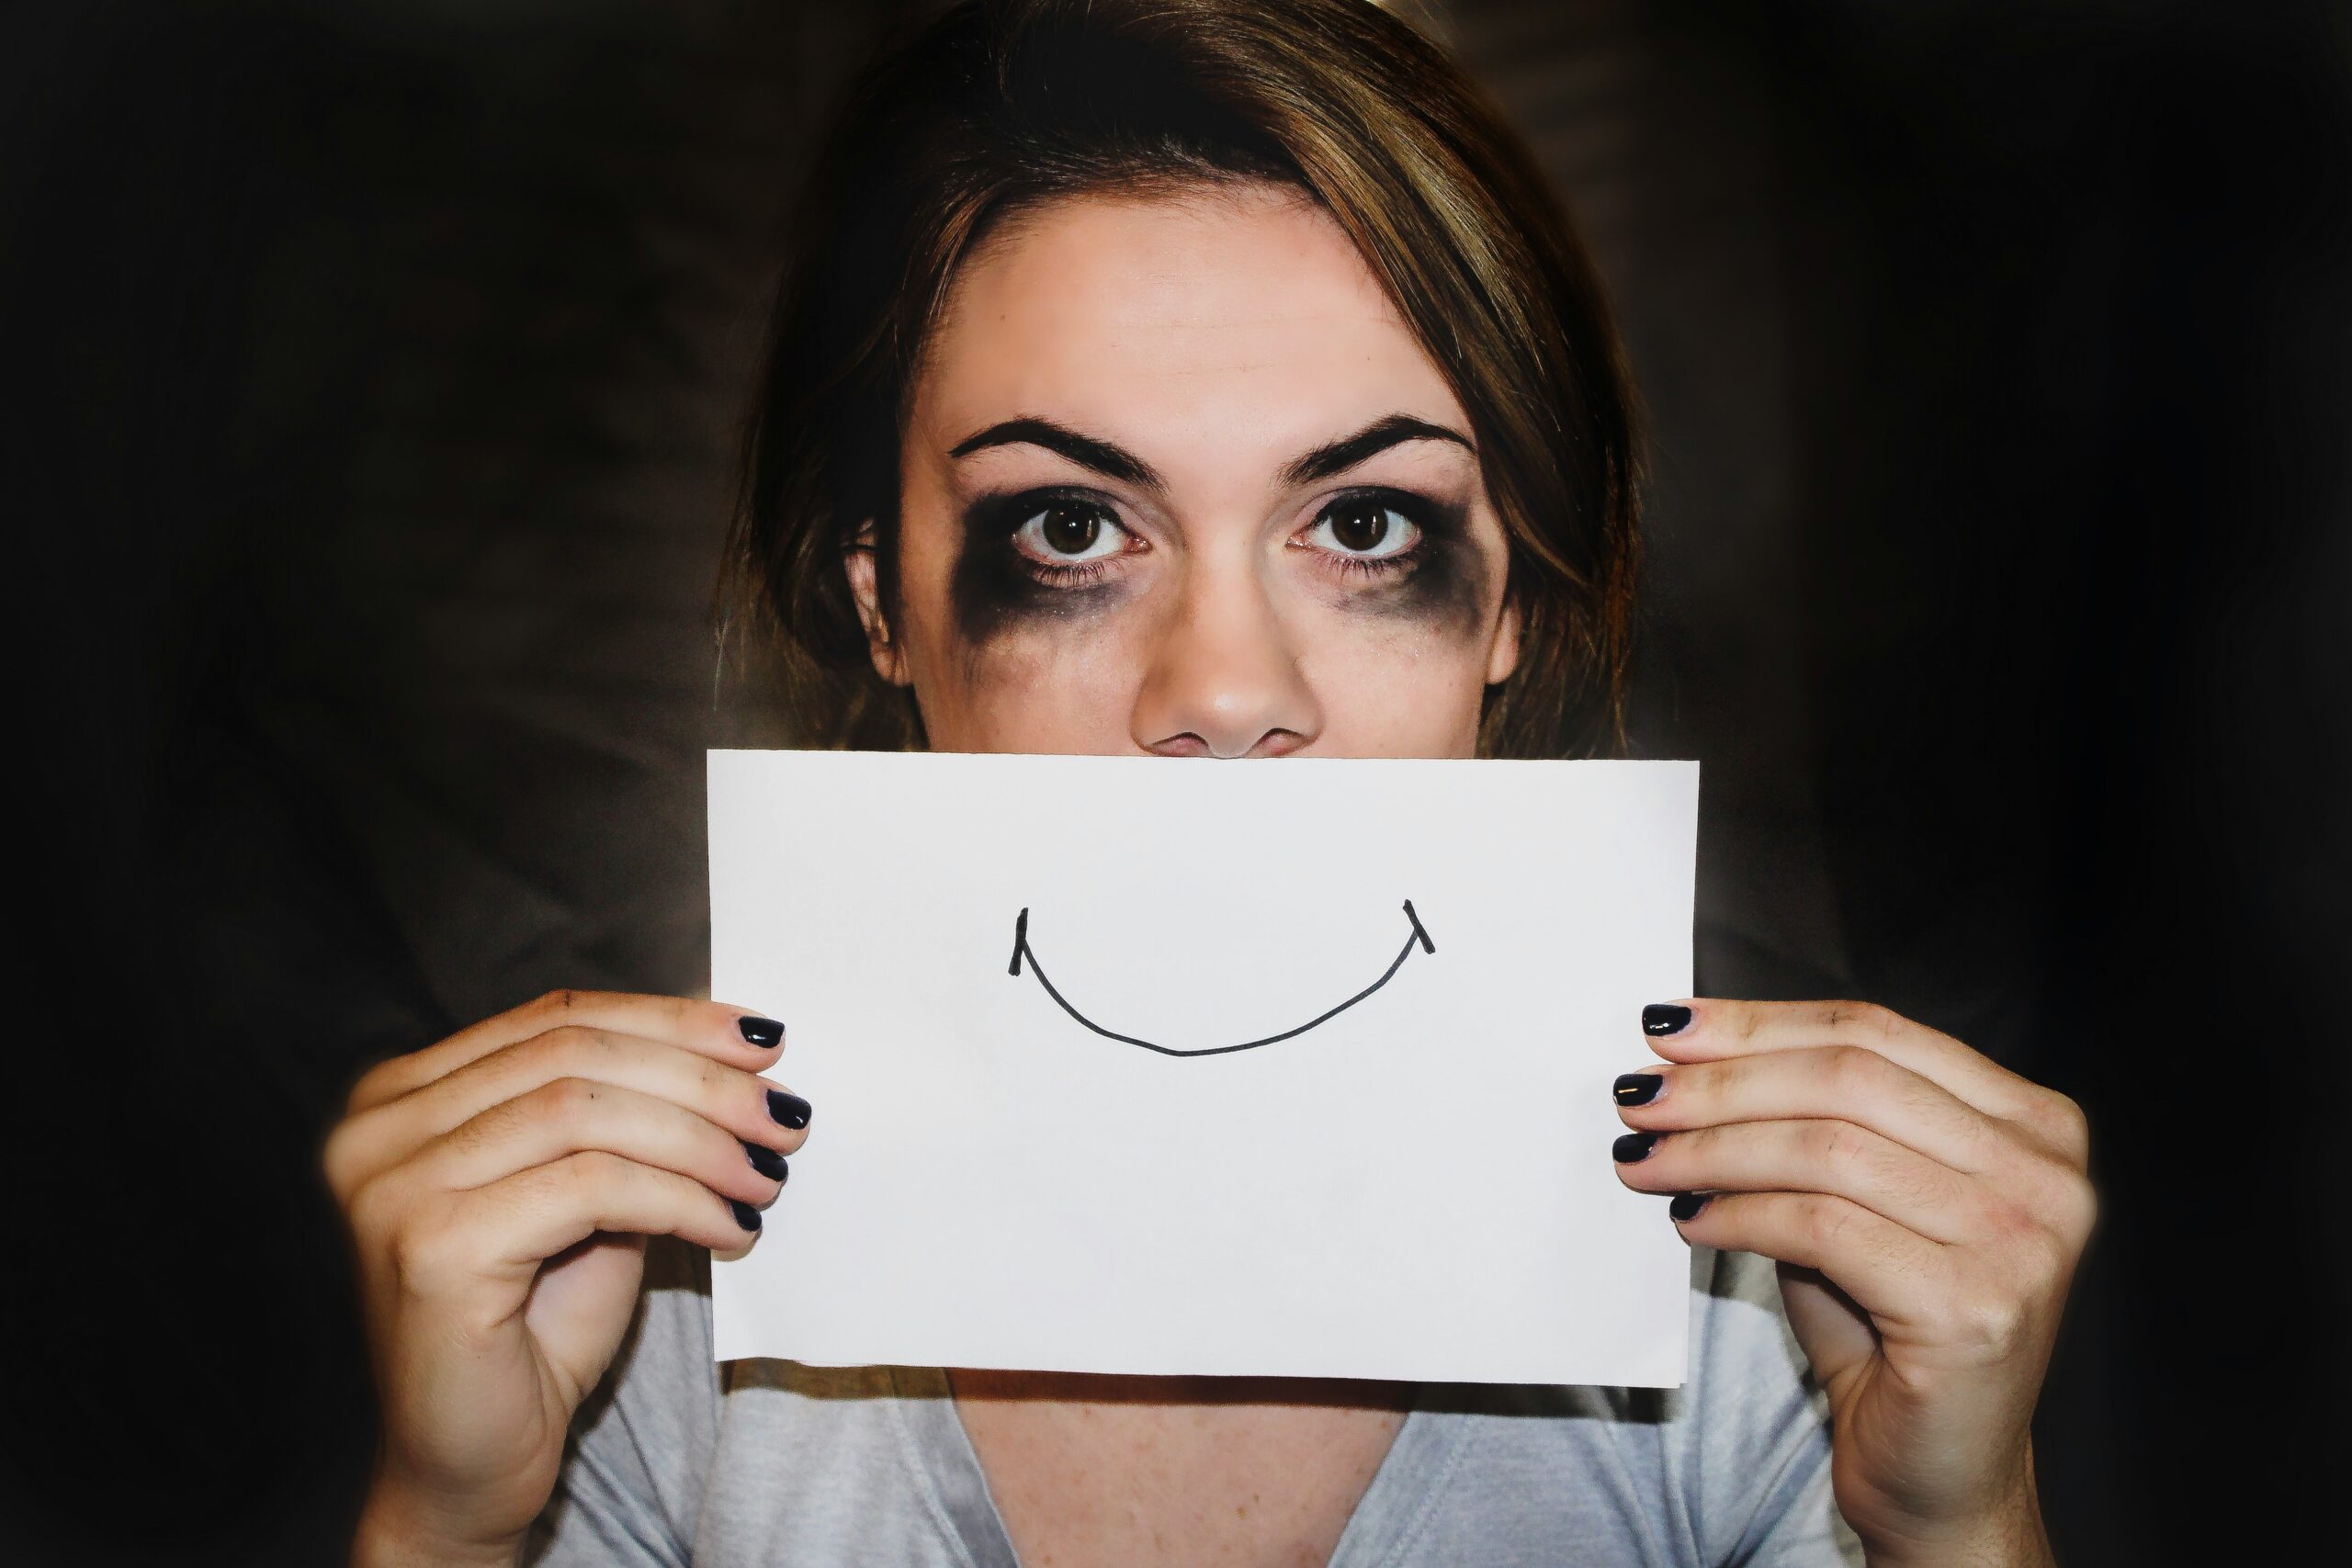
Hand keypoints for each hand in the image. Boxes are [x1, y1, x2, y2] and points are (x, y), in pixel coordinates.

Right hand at [323, 990, 809, 1565]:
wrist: (470, 1468)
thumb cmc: (529, 1335)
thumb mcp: (585, 1198)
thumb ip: (624, 1120)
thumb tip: (734, 1055)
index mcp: (402, 1097)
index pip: (555, 1020)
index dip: (670, 1021)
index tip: (765, 1041)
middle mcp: (377, 1129)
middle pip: (573, 1055)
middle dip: (700, 1078)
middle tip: (785, 1116)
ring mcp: (394, 1186)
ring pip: (587, 1113)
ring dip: (702, 1140)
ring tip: (767, 1176)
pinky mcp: (432, 1247)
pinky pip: (593, 1187)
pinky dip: (681, 1199)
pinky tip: (731, 1227)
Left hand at [1610, 1000, 2093, 1567]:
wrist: (1940, 1477)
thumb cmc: (1891, 1333)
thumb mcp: (1861, 1201)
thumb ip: (1812, 1122)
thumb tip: (1687, 1057)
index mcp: (2034, 1125)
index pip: (1877, 1034)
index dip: (1761, 1024)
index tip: (1670, 1028)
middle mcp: (2046, 1175)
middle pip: (1849, 1079)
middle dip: (1725, 1082)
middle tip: (1640, 1095)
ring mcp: (2020, 1242)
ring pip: (1827, 1149)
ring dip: (1713, 1148)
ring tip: (1643, 1158)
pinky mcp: (1972, 1308)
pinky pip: (1820, 1227)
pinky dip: (1738, 1215)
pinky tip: (1689, 1220)